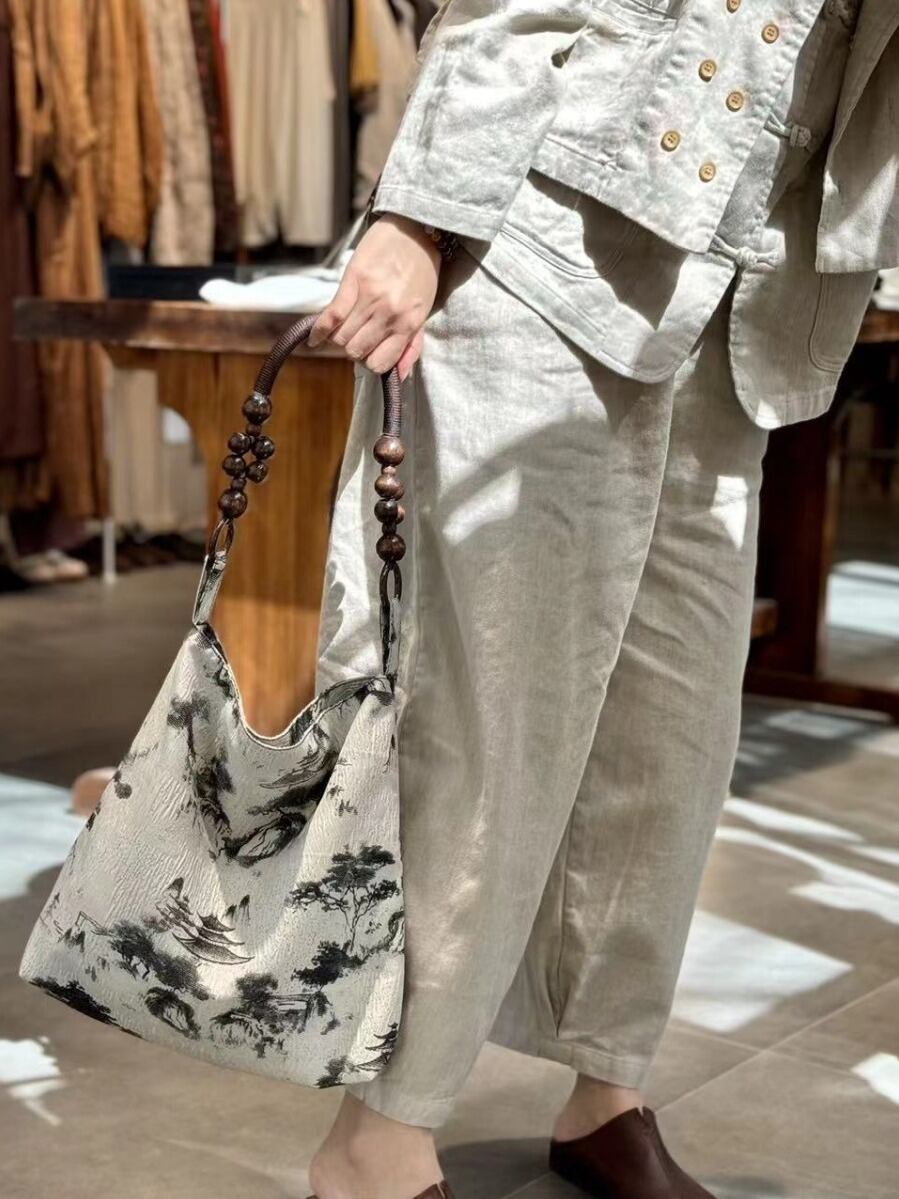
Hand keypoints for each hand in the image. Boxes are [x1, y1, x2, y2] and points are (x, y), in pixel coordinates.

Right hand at [307, 214, 441, 380]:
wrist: (415, 230)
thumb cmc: (421, 272)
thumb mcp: (423, 312)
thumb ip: (412, 345)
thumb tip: (400, 376)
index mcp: (408, 324)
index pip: (378, 363)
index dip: (369, 362)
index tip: (367, 352)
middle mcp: (389, 314)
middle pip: (356, 350)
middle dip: (352, 349)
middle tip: (355, 338)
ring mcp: (370, 298)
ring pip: (341, 337)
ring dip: (338, 338)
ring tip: (343, 329)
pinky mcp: (353, 282)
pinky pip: (331, 315)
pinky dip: (320, 330)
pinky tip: (315, 337)